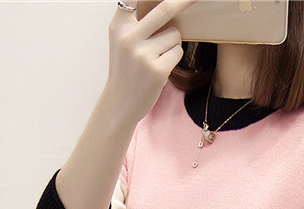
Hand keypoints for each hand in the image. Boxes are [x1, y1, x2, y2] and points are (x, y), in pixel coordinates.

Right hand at [105, 0, 202, 123]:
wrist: (120, 103)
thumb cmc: (126, 67)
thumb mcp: (122, 39)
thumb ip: (135, 18)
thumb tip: (169, 5)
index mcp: (119, 24)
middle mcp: (129, 36)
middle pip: (165, 9)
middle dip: (185, 1)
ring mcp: (143, 54)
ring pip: (175, 34)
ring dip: (173, 43)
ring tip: (157, 56)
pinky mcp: (157, 70)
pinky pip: (178, 52)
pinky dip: (174, 58)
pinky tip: (160, 68)